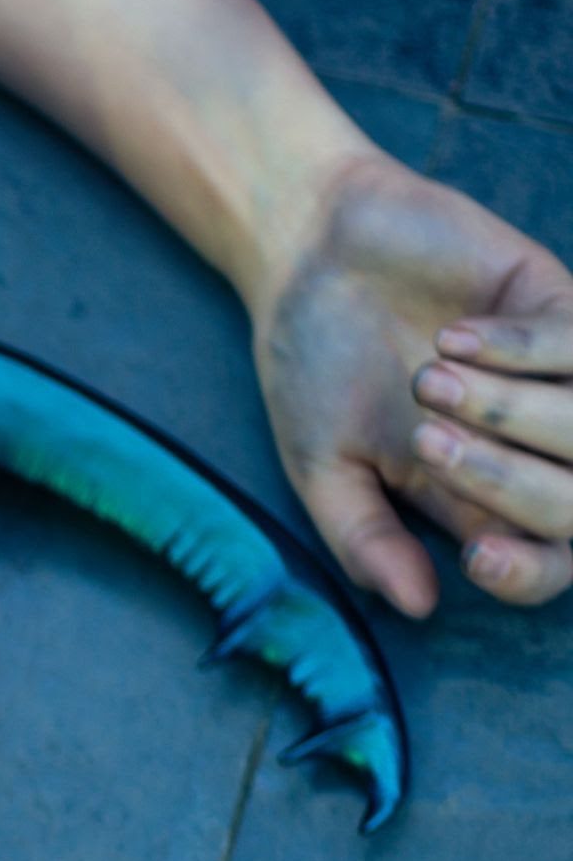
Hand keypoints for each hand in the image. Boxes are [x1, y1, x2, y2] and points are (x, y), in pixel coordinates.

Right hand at [248, 151, 572, 614]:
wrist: (312, 255)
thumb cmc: (313, 367)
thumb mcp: (321, 466)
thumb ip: (364, 537)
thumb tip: (419, 605)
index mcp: (476, 496)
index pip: (540, 560)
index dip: (528, 573)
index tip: (478, 559)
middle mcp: (526, 444)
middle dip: (513, 483)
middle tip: (430, 442)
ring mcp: (551, 377)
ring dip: (512, 409)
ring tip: (426, 377)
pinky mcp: (558, 307)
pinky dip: (518, 348)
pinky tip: (452, 336)